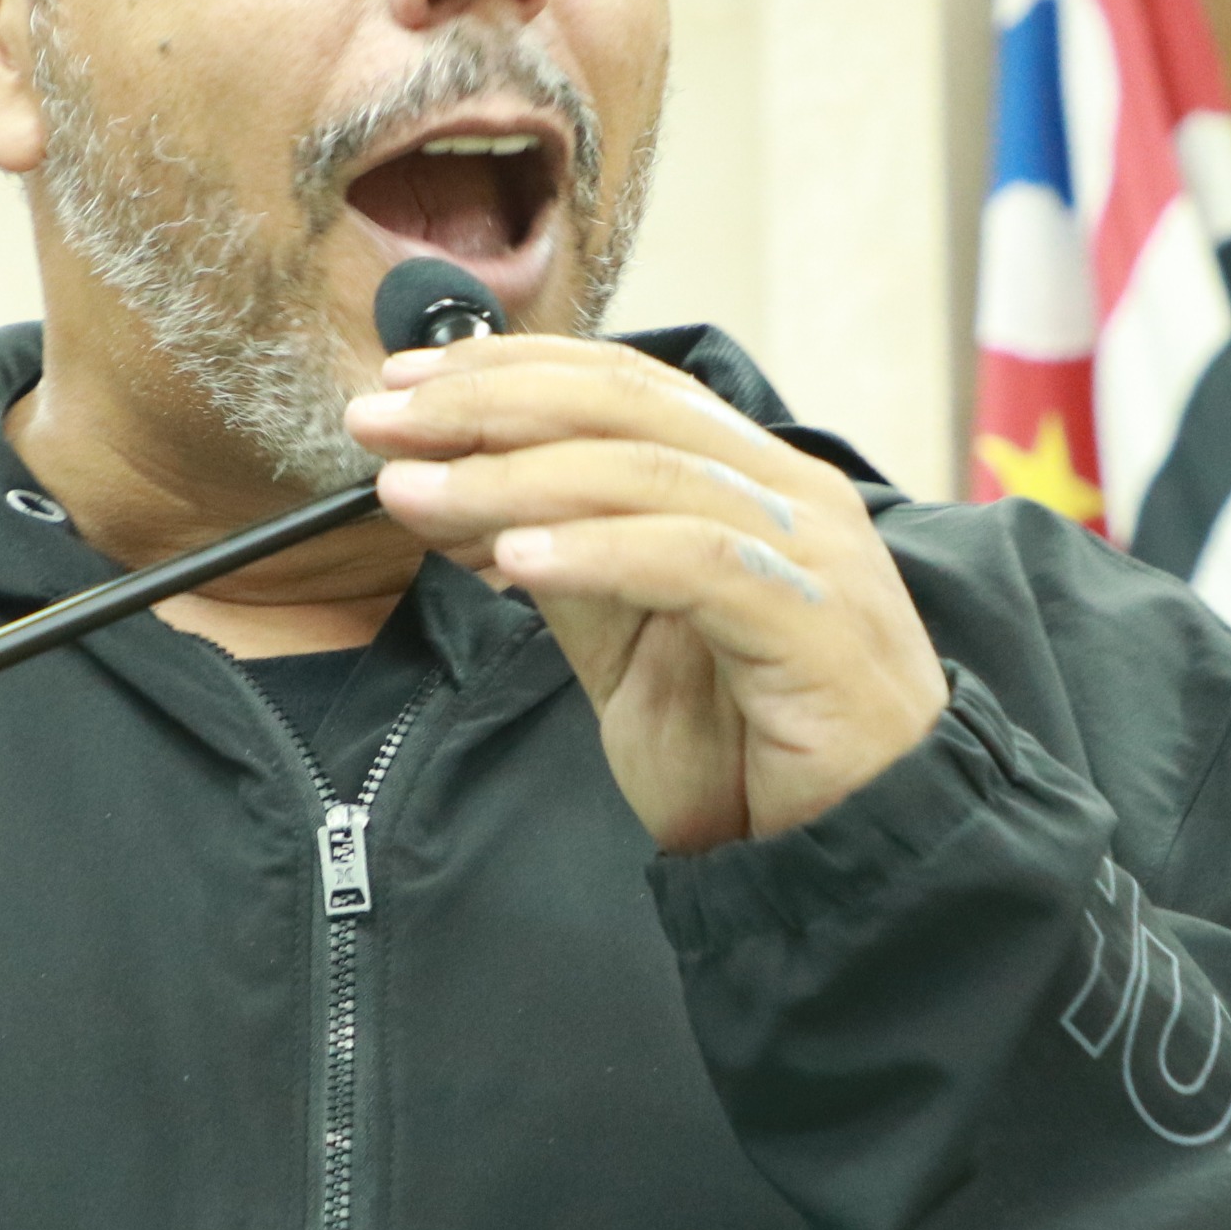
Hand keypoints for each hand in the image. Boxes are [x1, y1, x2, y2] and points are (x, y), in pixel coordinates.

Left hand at [350, 336, 947, 852]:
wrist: (850, 858)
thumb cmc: (747, 753)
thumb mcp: (627, 646)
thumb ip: (562, 564)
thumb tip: (451, 493)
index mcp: (751, 479)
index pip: (622, 385)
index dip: (506, 371)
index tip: (400, 390)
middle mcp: (790, 493)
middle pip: (626, 406)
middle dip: (488, 404)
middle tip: (380, 423)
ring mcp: (814, 552)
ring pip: (649, 474)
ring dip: (514, 477)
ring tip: (416, 494)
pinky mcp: (818, 624)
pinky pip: (694, 562)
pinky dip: (597, 551)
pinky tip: (515, 560)